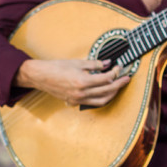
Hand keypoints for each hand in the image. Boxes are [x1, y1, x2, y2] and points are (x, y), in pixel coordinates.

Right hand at [15, 58, 130, 107]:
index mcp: (83, 81)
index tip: (119, 67)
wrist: (40, 76)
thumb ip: (95, 64)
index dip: (116, 72)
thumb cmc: (57, 67)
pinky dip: (99, 98)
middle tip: (126, 78)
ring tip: (118, 86)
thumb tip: (108, 63)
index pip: (106, 78)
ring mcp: (77, 100)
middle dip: (119, 84)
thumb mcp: (78, 62)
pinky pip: (91, 103)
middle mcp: (81, 93)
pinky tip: (103, 92)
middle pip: (107, 90)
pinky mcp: (73, 102)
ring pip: (101, 101)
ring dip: (112, 94)